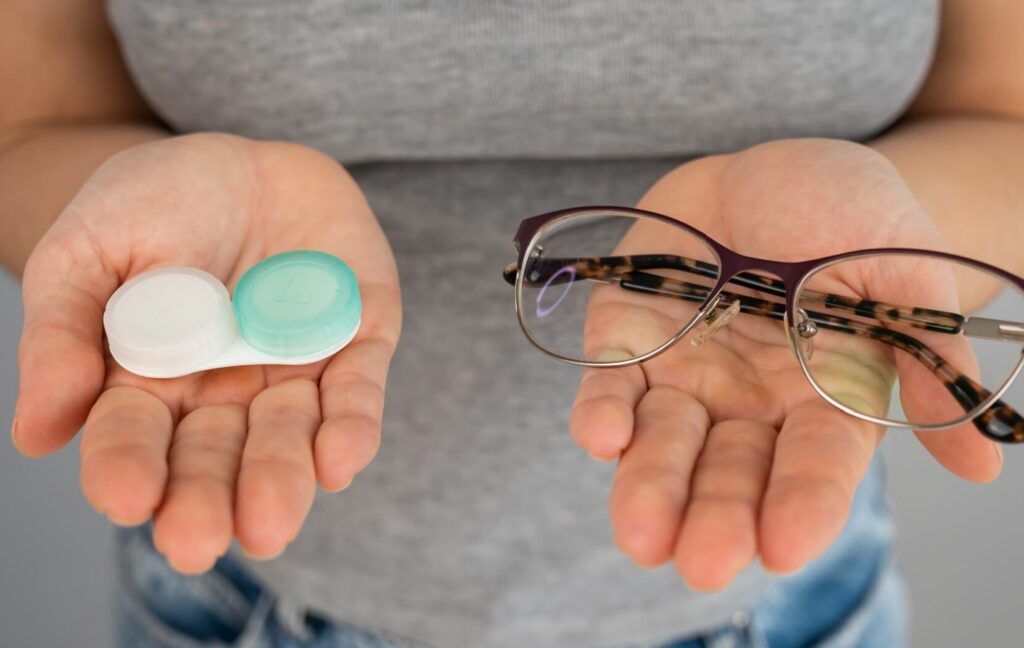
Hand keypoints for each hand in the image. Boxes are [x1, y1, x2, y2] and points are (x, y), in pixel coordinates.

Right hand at [11, 134, 400, 572]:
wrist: (242, 156)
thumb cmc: (154, 204)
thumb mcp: (86, 251)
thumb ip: (63, 334)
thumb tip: (37, 433)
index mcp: (150, 384)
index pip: (136, 436)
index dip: (128, 467)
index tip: (126, 498)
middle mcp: (225, 393)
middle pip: (216, 457)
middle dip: (208, 499)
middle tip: (199, 541)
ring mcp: (293, 371)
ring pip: (289, 437)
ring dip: (280, 480)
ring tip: (268, 524)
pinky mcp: (356, 342)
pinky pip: (357, 391)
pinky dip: (350, 426)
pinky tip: (337, 462)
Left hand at [569, 139, 1001, 588]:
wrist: (769, 166)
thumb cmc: (848, 214)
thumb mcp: (904, 271)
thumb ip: (928, 359)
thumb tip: (979, 468)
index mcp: (825, 398)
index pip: (815, 465)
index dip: (801, 505)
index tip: (783, 547)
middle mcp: (749, 402)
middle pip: (731, 472)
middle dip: (716, 516)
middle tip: (701, 562)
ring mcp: (685, 373)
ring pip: (663, 441)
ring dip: (649, 485)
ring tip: (641, 535)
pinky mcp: (627, 338)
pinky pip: (610, 382)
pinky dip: (601, 411)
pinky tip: (602, 436)